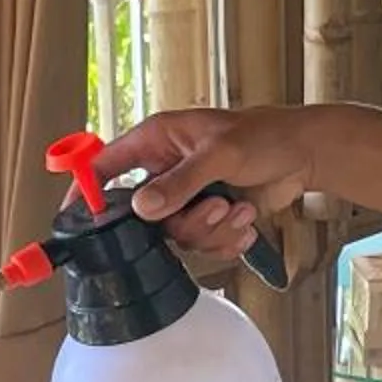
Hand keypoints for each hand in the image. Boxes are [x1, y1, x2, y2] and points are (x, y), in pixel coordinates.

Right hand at [95, 107, 316, 259]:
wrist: (305, 155)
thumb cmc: (265, 136)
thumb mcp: (221, 153)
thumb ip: (181, 181)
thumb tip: (143, 207)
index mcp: (157, 142)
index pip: (105, 166)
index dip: (87, 189)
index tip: (77, 215)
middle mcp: (166, 171)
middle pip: (145, 217)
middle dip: (184, 221)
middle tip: (215, 206)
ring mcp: (187, 198)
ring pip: (177, 236)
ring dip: (212, 229)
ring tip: (237, 208)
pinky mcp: (208, 219)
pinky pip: (203, 246)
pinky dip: (227, 239)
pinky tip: (246, 220)